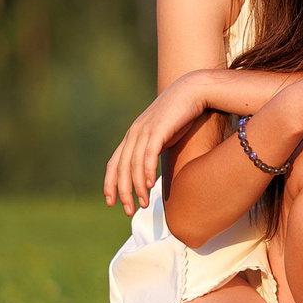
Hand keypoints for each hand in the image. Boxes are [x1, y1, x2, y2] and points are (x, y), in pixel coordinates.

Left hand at [104, 72, 209, 214]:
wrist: (193, 90)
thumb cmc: (181, 114)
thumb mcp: (163, 134)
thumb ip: (155, 149)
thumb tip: (155, 170)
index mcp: (133, 136)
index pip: (114, 163)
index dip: (110, 184)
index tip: (111, 202)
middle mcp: (134, 133)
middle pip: (121, 168)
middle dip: (123, 192)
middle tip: (128, 211)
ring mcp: (145, 130)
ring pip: (133, 164)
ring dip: (137, 187)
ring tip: (143, 204)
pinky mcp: (158, 129)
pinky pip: (148, 154)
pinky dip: (146, 171)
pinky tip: (149, 185)